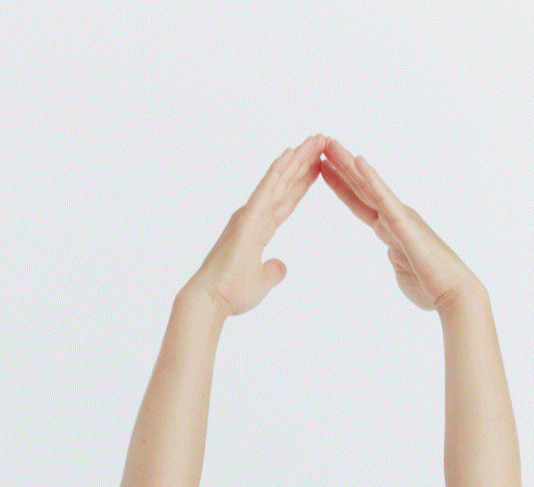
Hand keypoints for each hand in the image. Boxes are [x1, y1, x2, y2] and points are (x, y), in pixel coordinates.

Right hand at [191, 134, 324, 317]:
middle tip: (322, 141)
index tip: (319, 167)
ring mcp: (249, 214)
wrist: (211, 300)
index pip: (286, 201)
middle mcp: (253, 216)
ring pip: (278, 180)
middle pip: (285, 184)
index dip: (302, 183)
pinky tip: (290, 154)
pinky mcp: (246, 218)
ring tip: (315, 140)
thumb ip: (272, 272)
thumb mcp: (262, 282)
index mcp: (258, 229)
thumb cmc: (230, 293)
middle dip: (304, 163)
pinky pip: (265, 190)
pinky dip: (278, 171)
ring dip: (297, 159)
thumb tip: (281, 267)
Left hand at [319, 140, 477, 311]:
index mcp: (391, 228)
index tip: (324, 168)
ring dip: (349, 164)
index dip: (341, 186)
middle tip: (321, 143)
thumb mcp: (402, 269)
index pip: (360, 203)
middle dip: (340, 166)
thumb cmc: (430, 287)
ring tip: (330, 144)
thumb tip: (391, 251)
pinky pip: (384, 199)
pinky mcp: (406, 225)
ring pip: (369, 186)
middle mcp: (395, 217)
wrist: (454, 295)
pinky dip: (372, 180)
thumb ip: (394, 256)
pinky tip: (358, 162)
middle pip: (361, 188)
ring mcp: (401, 217)